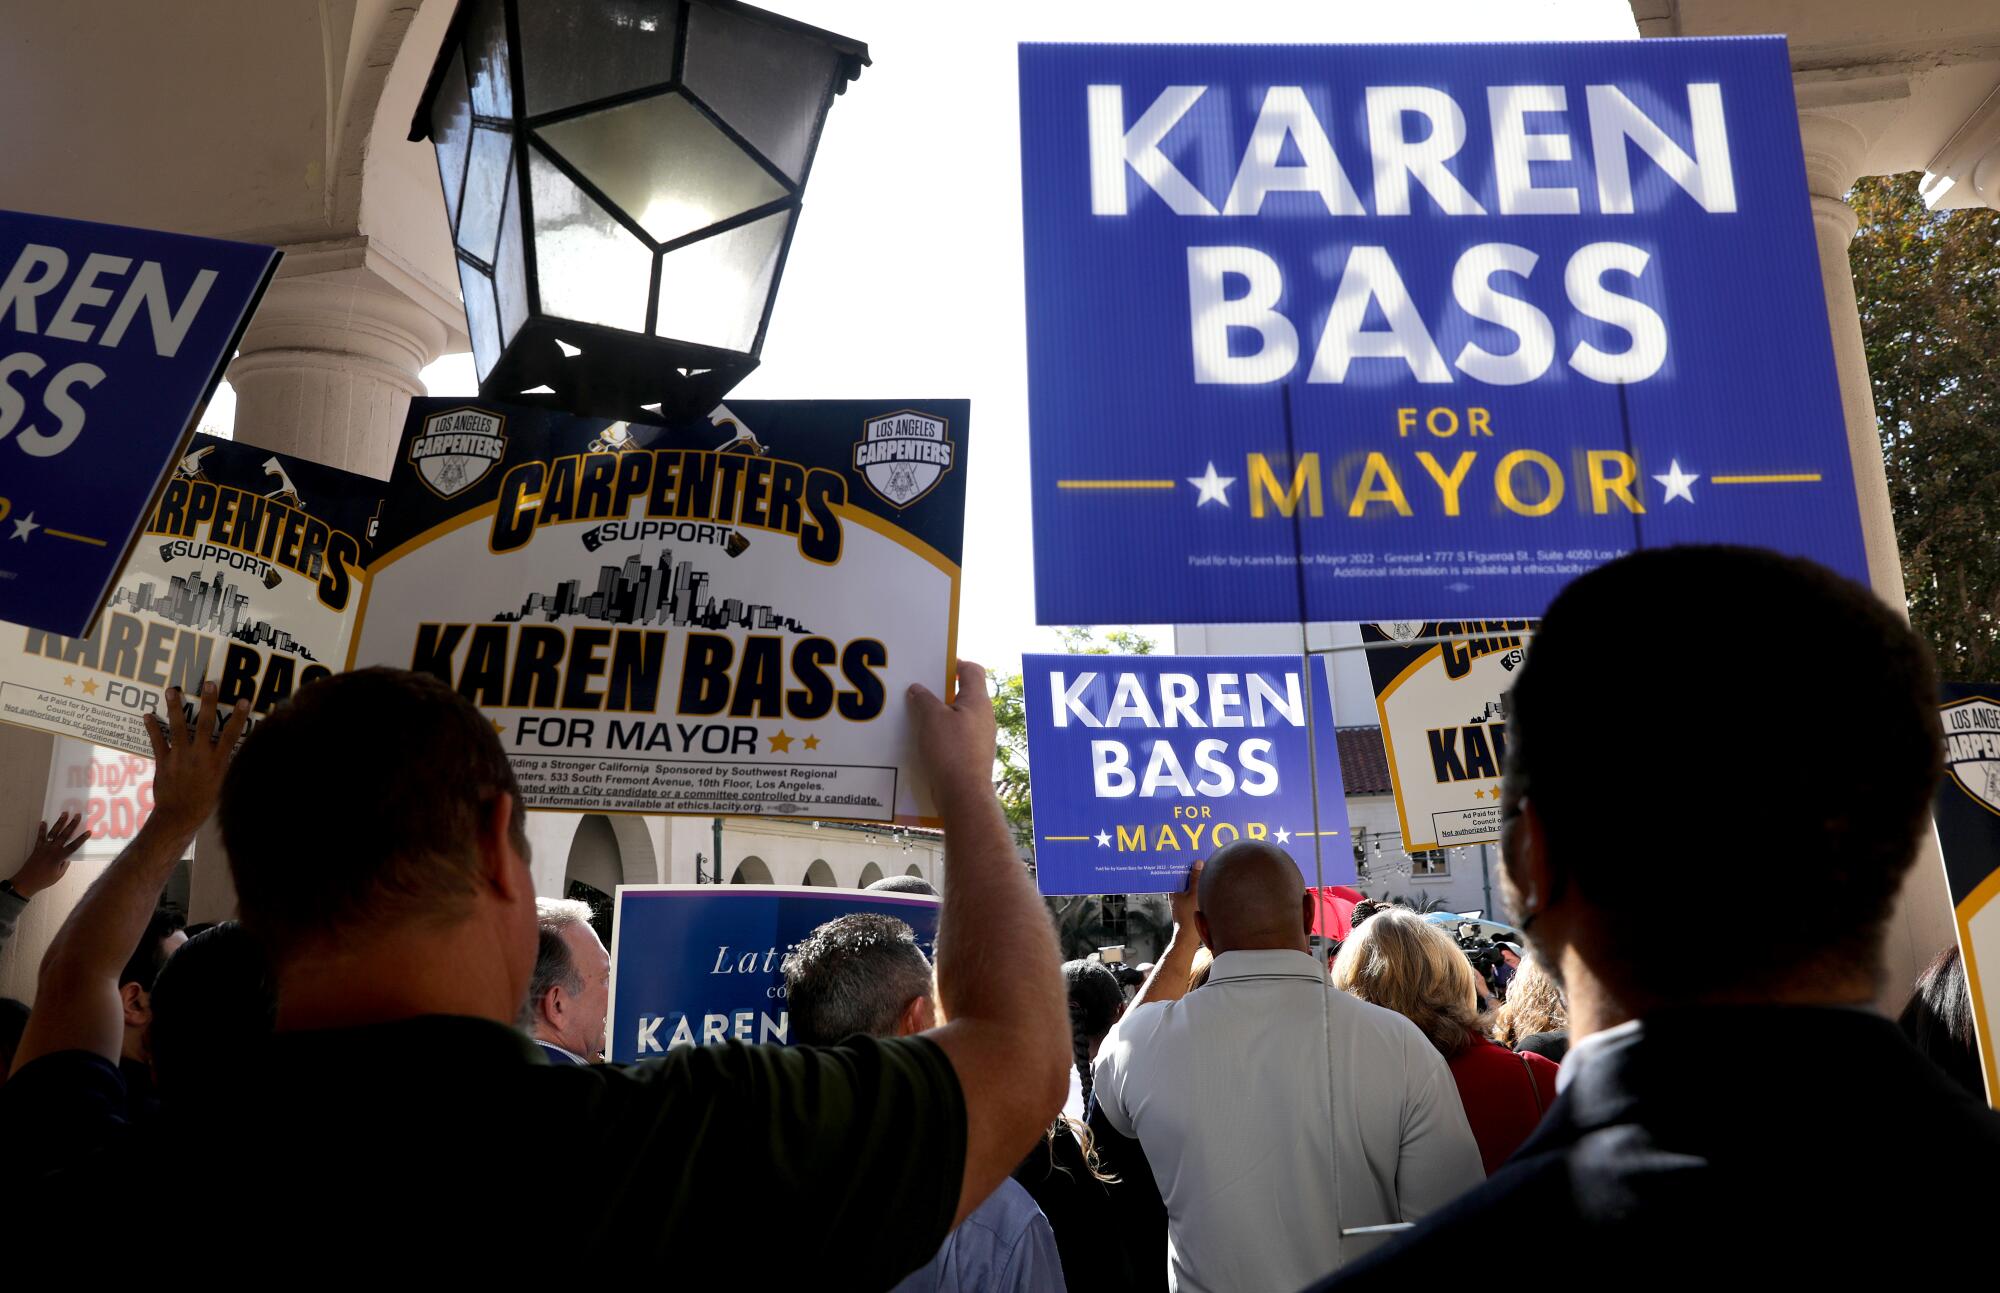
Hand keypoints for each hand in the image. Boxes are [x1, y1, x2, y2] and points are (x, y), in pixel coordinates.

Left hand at [11, 811, 89, 896]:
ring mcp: (44, 847)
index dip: (82, 839)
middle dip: (72, 824)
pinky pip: (40, 837)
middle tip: (77, 815)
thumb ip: (64, 864)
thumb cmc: (44, 880)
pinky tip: (43, 822)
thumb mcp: (59, 874)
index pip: (73, 846)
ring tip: (64, 813)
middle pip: (64, 835)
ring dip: (59, 822)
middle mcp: (52, 849)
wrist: (26, 881)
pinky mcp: (37, 847)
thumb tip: (67, 857)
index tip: (88, 832)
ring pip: (53, 832)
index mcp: (59, 857)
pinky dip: (41, 829)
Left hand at [142, 682, 250, 839]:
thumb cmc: (204, 803)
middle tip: (209, 683)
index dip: (238, 717)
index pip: (232, 735)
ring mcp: (180, 756)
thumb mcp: (221, 784)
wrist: (179, 817)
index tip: (243, 700)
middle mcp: (200, 755)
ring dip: (175, 707)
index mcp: (218, 762)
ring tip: (173, 690)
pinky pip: (157, 741)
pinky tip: (148, 715)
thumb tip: (226, 750)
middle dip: (208, 703)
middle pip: (205, 724)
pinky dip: (152, 727)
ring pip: (178, 727)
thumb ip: (222, 764)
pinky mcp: (164, 761)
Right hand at [909, 661, 997, 808]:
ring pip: (957, 717)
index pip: (972, 670)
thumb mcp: (931, 718)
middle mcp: (983, 717)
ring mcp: (979, 737)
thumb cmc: (950, 751)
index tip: (934, 665)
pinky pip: (955, 736)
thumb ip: (923, 699)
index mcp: (978, 701)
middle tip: (918, 690)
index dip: (955, 663)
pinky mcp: (971, 755)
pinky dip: (940, 734)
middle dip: (940, 691)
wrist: (963, 794)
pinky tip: (922, 740)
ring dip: (938, 715)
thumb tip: (917, 689)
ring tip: (915, 715)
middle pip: (963, 693)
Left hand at [1169, 859, 1201, 930]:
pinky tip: (1206, 883)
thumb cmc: (1189, 916)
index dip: (1184, 863)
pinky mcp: (1188, 906)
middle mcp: (1175, 894)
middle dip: (1191, 868)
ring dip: (1195, 877)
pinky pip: (1193, 892)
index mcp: (1173, 889)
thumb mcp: (1194, 894)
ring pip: (1189, 884)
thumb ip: (1196, 878)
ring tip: (1205, 866)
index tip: (1190, 854)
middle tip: (1200, 856)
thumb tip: (1198, 862)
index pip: (1177, 871)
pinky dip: (1198, 886)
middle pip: (1183, 877)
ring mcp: (1182, 900)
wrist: (1189, 937)